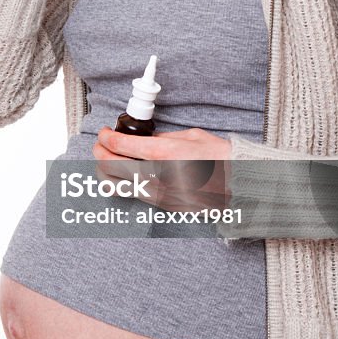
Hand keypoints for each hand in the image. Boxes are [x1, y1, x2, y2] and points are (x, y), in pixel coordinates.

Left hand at [93, 126, 232, 213]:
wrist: (238, 186)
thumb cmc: (220, 158)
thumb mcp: (190, 136)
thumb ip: (162, 137)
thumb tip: (142, 137)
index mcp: (164, 154)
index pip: (121, 146)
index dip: (106, 137)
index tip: (104, 132)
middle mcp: (157, 177)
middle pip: (110, 166)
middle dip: (99, 152)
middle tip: (101, 144)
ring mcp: (158, 194)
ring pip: (116, 185)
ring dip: (106, 170)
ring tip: (108, 160)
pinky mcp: (162, 206)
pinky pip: (132, 194)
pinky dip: (122, 182)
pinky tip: (125, 173)